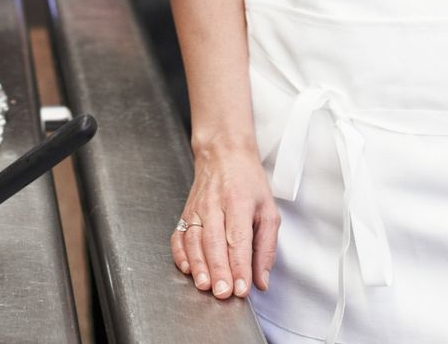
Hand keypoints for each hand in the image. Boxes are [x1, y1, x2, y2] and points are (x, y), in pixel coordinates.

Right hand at [171, 142, 279, 301]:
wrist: (223, 154)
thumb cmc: (247, 182)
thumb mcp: (268, 209)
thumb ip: (266, 247)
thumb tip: (261, 280)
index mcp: (239, 201)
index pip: (238, 238)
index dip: (240, 265)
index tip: (242, 288)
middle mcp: (215, 205)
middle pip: (214, 241)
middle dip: (218, 270)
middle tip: (223, 293)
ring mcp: (197, 208)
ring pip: (194, 240)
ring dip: (199, 265)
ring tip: (204, 286)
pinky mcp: (185, 213)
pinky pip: (178, 236)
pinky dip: (180, 254)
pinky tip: (187, 269)